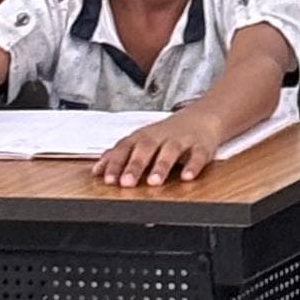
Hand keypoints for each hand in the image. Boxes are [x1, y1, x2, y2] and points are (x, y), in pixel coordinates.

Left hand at [96, 111, 221, 186]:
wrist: (203, 116)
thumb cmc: (167, 133)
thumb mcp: (142, 140)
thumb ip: (120, 154)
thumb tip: (96, 171)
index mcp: (143, 136)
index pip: (125, 148)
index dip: (115, 163)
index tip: (107, 179)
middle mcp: (161, 137)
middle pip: (146, 149)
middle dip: (135, 166)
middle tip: (126, 183)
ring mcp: (181, 140)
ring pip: (170, 151)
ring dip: (161, 166)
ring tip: (154, 182)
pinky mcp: (201, 146)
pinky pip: (198, 155)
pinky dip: (193, 166)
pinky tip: (187, 177)